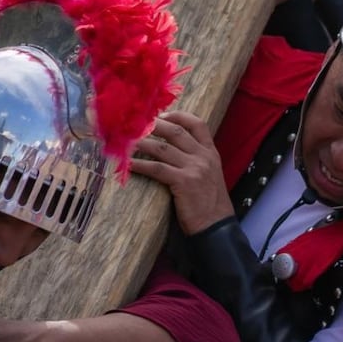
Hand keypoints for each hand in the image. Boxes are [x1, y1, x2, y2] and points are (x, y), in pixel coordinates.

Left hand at [130, 112, 234, 235]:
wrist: (217, 226)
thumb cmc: (210, 203)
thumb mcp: (210, 175)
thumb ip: (197, 160)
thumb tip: (172, 150)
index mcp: (211, 153)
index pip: (197, 124)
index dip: (178, 116)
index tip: (161, 115)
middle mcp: (204, 156)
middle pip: (176, 131)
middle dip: (153, 125)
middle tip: (135, 124)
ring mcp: (194, 168)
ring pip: (162, 148)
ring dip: (141, 143)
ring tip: (126, 141)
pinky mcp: (184, 182)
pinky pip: (156, 168)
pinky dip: (140, 165)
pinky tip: (128, 164)